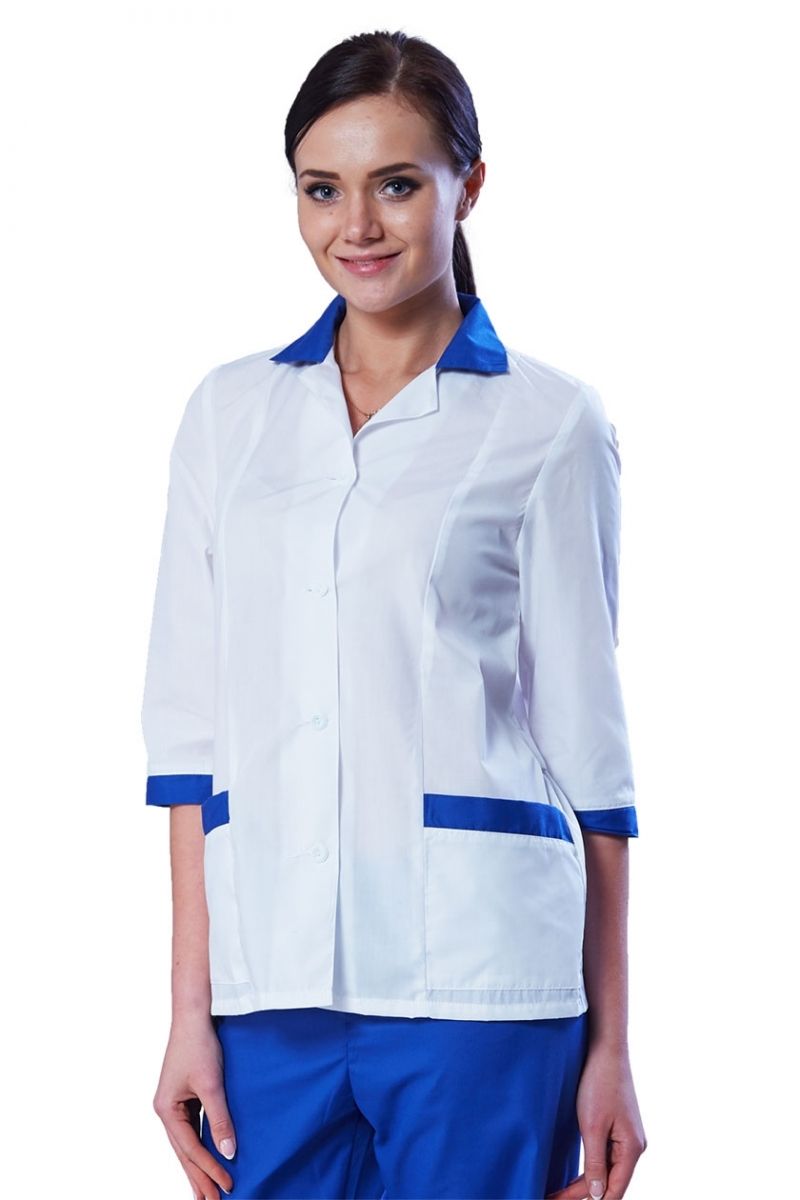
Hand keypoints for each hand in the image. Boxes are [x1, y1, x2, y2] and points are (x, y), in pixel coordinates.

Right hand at [153, 1011, 235, 1198]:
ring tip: (208, 1192)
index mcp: (166, 1109)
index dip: (209, 1170)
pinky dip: (202, 1146)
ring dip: (199, 1166)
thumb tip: (228, 1153)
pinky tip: (210, 1158)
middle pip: (184, 1152)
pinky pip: (193, 1129)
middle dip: (198, 1178)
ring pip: (187, 1143)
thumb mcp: (212, 1084)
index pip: (190, 1149)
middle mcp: (167, 1110)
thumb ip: (220, 1119)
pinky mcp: (185, 1096)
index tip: (227, 1186)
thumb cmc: (200, 1045)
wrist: (195, 1015)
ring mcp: (174, 1104)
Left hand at [546, 1042, 646, 1199]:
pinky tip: (574, 1174)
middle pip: (609, 1183)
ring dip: (584, 1183)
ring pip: (606, 1170)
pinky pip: (605, 1155)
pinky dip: (589, 1166)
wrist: (605, 1049)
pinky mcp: (617, 1127)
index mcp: (632, 1149)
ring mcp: (626, 1136)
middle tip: (554, 1198)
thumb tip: (598, 1195)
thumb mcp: (593, 1126)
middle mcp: (633, 1146)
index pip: (614, 1191)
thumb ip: (595, 1162)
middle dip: (582, 1194)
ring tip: (558, 1191)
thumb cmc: (599, 1083)